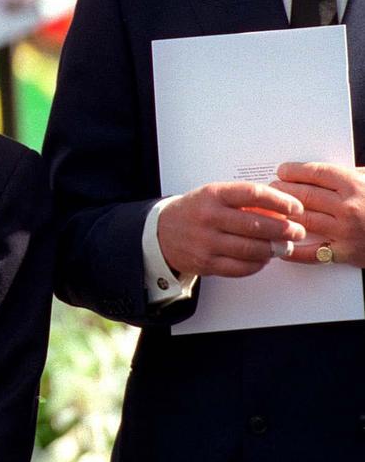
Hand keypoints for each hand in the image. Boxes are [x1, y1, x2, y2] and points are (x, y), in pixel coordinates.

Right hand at [157, 182, 305, 276]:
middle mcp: (210, 217)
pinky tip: (265, 259)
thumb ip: (243, 201)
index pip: (253, 194)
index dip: (279, 201)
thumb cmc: (195, 210)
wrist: (163, 231)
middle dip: (283, 229)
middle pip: (255, 224)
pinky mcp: (207, 263)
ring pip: (250, 249)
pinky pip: (240, 267)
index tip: (295, 207)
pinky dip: (257, 264)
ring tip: (285, 247)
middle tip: (298, 231)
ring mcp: (207, 242)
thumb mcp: (215, 195)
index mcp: (214, 195)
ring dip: (274, 249)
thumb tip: (279, 210)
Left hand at [272, 162, 364, 266]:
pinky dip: (293, 250)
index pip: (314, 173)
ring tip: (271, 210)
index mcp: (353, 184)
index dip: (293, 171)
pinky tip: (280, 244)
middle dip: (282, 191)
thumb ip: (348, 174)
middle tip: (270, 189)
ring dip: (282, 215)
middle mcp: (347, 206)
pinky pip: (312, 253)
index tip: (281, 171)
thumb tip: (316, 172)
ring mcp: (345, 231)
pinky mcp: (346, 253)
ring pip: (303, 220)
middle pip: (303, 195)